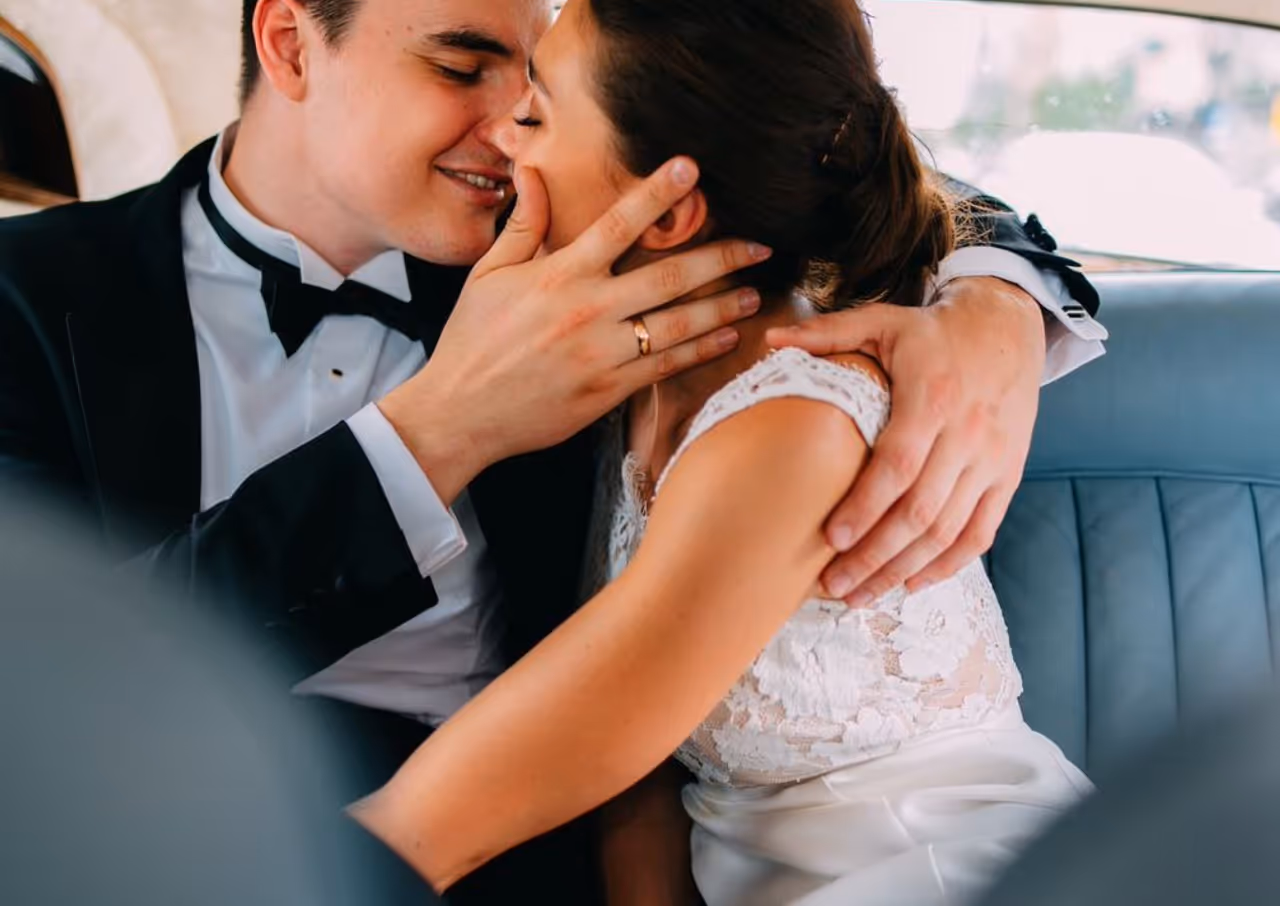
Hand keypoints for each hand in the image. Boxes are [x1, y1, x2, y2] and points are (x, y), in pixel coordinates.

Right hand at [381, 158, 769, 504]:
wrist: (461, 412)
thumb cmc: (472, 341)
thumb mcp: (489, 274)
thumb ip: (522, 224)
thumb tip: (532, 172)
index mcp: (560, 275)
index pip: (620, 223)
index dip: (658, 192)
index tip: (691, 169)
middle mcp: (588, 310)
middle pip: (670, 276)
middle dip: (721, 256)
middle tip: (759, 245)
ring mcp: (602, 354)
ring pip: (678, 325)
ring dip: (722, 307)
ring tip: (753, 293)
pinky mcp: (608, 391)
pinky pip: (665, 366)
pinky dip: (700, 351)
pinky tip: (726, 338)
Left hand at [767, 277, 1046, 605]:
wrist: (1008, 327)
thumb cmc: (933, 332)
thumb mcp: (883, 320)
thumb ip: (827, 334)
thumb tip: (770, 338)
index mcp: (932, 397)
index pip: (898, 465)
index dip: (866, 506)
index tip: (831, 538)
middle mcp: (968, 434)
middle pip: (921, 510)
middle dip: (876, 556)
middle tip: (835, 584)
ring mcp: (992, 460)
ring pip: (949, 530)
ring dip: (904, 570)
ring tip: (862, 595)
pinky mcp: (1007, 476)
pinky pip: (980, 533)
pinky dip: (947, 565)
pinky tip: (911, 583)